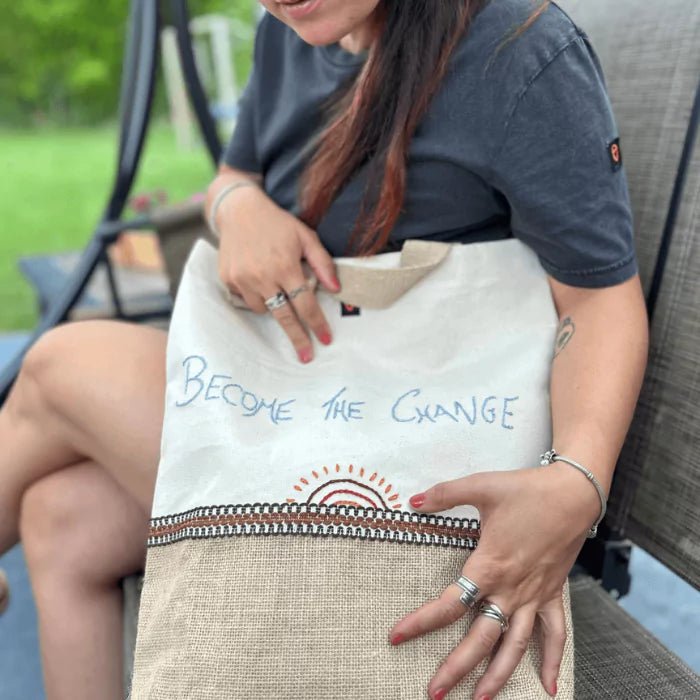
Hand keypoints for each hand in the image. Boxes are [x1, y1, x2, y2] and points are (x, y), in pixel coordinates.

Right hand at [215, 182, 339, 362]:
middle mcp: (262, 276)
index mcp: (285, 266)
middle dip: (297, 338)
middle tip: (306, 356)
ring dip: (274, 306)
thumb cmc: (278, 223)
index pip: (305, 303)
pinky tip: (257, 277)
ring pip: (263, 310)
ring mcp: (242, 279)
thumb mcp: (305, 236)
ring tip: (275, 286)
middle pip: (284, 317)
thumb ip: (322, 263)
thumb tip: (336, 289)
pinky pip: (245, 299)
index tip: (325, 340)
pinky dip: (255, 295)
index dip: (317, 323)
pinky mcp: (228, 279)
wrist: (239, 210)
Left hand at [388, 463, 600, 698]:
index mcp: (489, 567)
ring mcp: (534, 596)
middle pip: (480, 639)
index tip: (396, 636)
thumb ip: (445, 494)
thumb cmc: (526, 490)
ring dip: (498, 676)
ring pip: (515, 646)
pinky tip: (548, 687)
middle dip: (456, 669)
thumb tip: (413, 500)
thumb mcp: (481, 486)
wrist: (574, 494)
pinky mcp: (553, 593)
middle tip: (433, 693)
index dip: (420, 622)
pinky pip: (555, 634)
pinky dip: (552, 660)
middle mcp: (510, 590)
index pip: (449, 604)